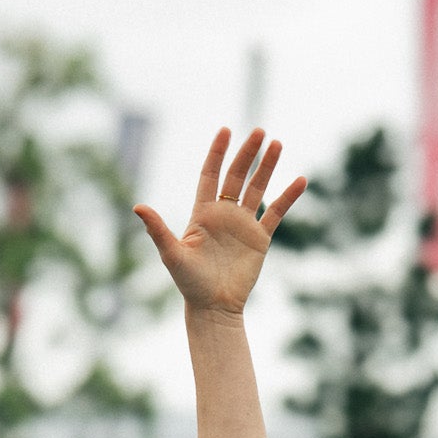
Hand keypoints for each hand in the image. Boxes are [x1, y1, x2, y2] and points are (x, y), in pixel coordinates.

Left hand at [134, 126, 305, 314]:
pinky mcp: (260, 238)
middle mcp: (224, 214)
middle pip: (237, 176)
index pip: (210, 175)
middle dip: (247, 153)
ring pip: (258, 188)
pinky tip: (300, 180)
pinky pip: (276, 213)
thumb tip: (138, 206)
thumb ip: (158, 229)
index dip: (217, 153)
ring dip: (267, 167)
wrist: (213, 307)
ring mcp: (243, 224)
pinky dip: (288, 196)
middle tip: (259, 132)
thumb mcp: (172, 254)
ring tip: (277, 144)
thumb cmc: (189, 283)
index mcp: (203, 213)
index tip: (225, 131)